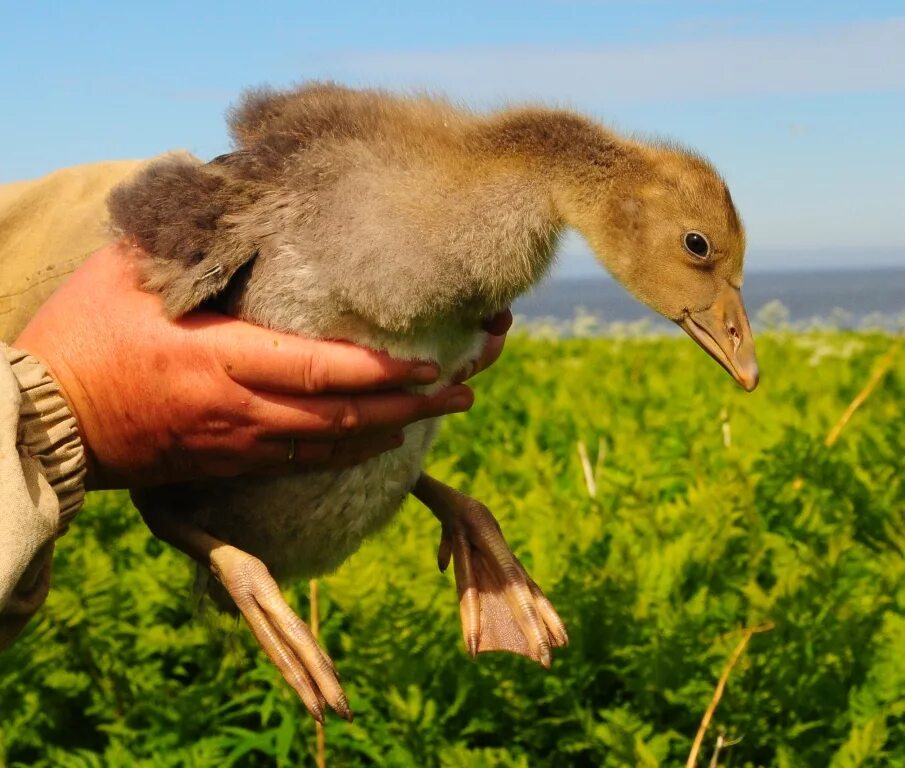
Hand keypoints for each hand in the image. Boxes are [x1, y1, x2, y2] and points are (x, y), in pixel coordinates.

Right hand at [15, 242, 506, 488]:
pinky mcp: (230, 463)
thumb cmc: (82, 338)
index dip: (380, 371)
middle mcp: (240, 410)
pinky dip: (350, 453)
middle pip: (344, 418)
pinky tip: (381, 442)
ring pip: (332, 449)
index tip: (431, 362)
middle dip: (411, 406)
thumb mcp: (125, 276)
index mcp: (220, 360)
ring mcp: (238, 444)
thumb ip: (190, 244)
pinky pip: (304, 465)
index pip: (319, 370)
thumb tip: (236, 201)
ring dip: (393, 431)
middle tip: (464, 389)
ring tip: (441, 413)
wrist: (48, 421)